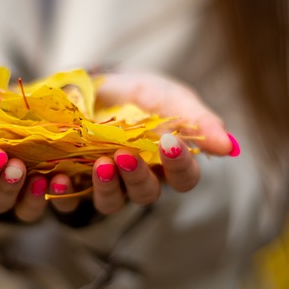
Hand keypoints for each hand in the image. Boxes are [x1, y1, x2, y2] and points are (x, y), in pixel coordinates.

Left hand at [47, 72, 239, 214]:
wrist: (93, 85)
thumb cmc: (139, 94)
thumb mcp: (168, 96)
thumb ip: (197, 119)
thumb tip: (230, 146)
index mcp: (168, 162)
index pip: (184, 178)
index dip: (179, 166)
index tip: (169, 142)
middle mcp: (140, 179)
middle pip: (147, 194)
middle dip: (137, 176)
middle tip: (125, 155)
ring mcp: (107, 183)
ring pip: (112, 202)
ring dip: (107, 187)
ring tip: (99, 163)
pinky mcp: (75, 183)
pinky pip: (71, 199)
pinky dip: (66, 192)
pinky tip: (58, 178)